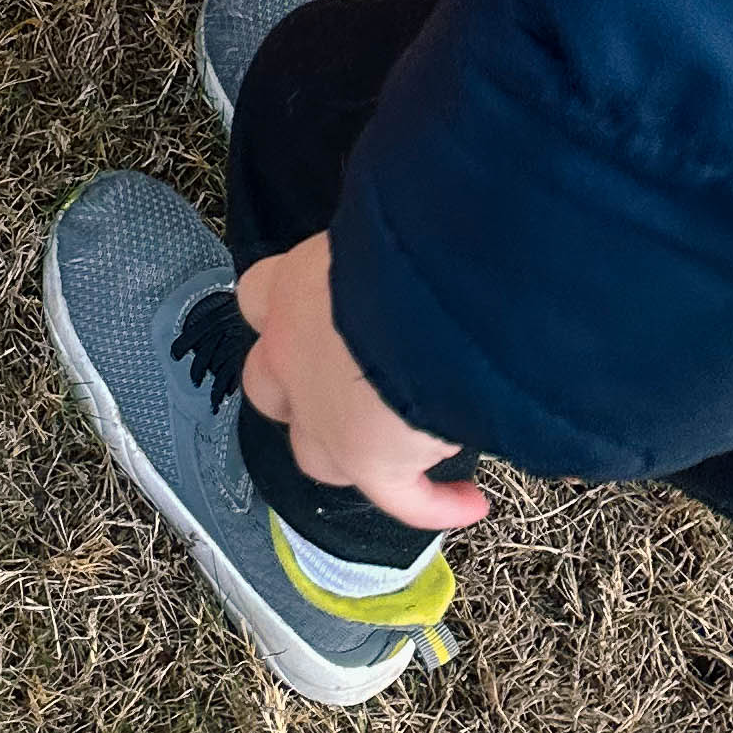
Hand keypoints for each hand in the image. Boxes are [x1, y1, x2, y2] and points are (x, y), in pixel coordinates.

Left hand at [236, 236, 488, 534]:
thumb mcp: (384, 228)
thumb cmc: (411, 239)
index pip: (261, 299)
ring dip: (350, 453)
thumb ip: (386, 250)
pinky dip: (433, 503)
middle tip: (353, 390)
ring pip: (314, 453)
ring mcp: (322, 412)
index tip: (325, 319)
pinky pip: (398, 498)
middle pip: (269, 386)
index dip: (286, 315)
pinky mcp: (366, 459)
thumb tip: (430, 237)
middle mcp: (292, 350)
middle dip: (299, 393)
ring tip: (400, 448)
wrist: (427, 290)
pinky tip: (471, 503)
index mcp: (293, 284)